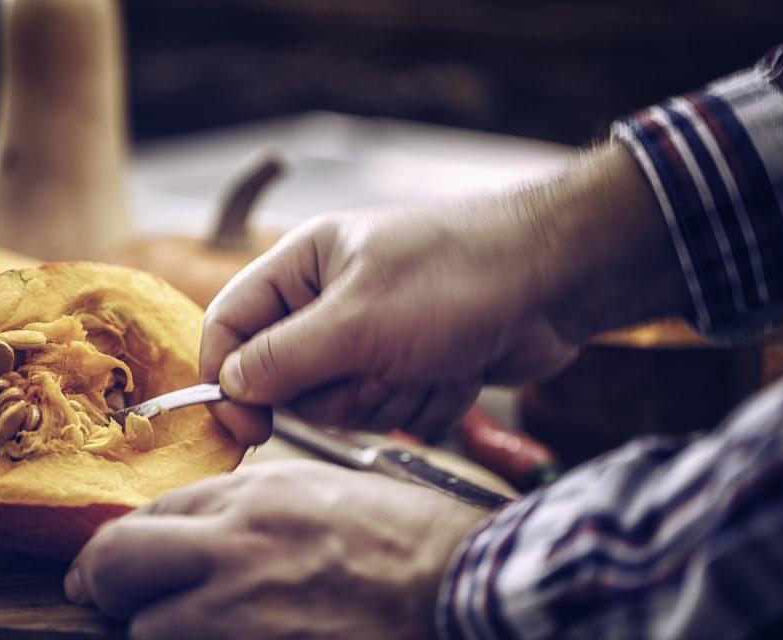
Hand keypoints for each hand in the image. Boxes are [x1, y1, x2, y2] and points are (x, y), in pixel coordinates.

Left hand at [64, 460, 486, 639]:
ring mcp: (244, 615)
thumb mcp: (320, 492)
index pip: (152, 514)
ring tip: (190, 623)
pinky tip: (228, 635)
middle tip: (100, 593)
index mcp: (256, 497)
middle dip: (104, 580)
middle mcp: (238, 548)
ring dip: (158, 628)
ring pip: (148, 630)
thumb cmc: (404, 540)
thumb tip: (190, 529)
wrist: (463, 589)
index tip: (109, 564)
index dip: (121, 544)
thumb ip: (248, 504)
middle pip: (119, 562)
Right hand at [201, 143, 689, 444]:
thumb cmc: (454, 280)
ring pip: (342, 405)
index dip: (227, 377)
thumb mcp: (358, 322)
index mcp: (303, 267)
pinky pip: (390, 411)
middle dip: (339, 390)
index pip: (231, 324)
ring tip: (429, 358)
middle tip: (379, 365)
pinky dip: (426, 400)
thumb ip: (285, 359)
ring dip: (390, 395)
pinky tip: (457, 366)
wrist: (556, 283)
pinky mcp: (410, 365)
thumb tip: (230, 387)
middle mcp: (330, 302)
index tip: (245, 428)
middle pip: (287, 380)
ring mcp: (373, 336)